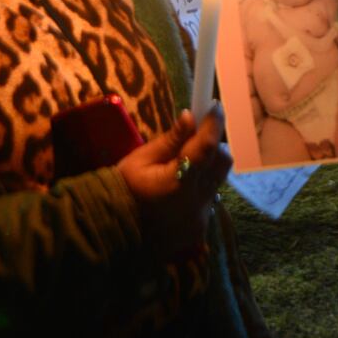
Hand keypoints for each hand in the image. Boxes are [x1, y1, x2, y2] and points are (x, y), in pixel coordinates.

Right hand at [116, 105, 230, 258]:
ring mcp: (201, 215)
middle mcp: (196, 199)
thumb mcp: (141, 159)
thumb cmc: (124, 189)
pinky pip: (210, 199)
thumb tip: (190, 116)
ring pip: (219, 180)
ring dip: (210, 166)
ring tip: (188, 164)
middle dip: (214, 145)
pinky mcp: (200, 228)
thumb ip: (170, 140)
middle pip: (222, 162)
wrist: (115, 231)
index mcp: (178, 180)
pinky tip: (182, 188)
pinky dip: (202, 187)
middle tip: (197, 136)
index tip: (214, 106)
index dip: (213, 123)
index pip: (206, 146)